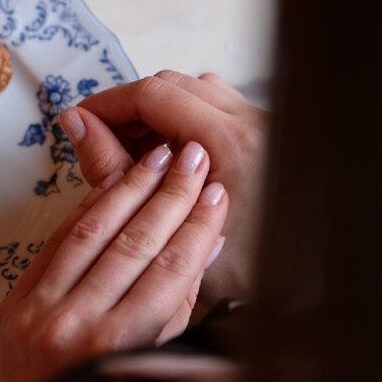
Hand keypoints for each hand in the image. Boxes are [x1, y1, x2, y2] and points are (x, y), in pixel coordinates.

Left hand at [0, 140, 227, 381]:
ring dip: (130, 187)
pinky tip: (111, 182)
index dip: (197, 229)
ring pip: (92, 231)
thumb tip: (205, 250)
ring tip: (158, 157)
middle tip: (194, 159)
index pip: (169, 273)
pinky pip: (55, 241)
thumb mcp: (147, 366)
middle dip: (170, 195)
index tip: (217, 198)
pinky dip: (85, 207)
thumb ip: (174, 310)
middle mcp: (74, 325)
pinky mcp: (14, 301)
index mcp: (115, 349)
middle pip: (134, 243)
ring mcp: (38, 310)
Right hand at [63, 71, 268, 304]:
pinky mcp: (274, 139)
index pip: (152, 94)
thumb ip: (113, 173)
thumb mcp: (162, 229)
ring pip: (196, 93)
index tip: (78, 121)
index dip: (106, 103)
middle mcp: (256, 123)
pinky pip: (220, 109)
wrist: (306, 296)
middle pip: (172, 85)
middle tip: (99, 143)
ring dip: (158, 115)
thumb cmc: (240, 276)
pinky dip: (187, 124)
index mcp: (232, 143)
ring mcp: (269, 128)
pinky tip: (171, 165)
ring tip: (135, 157)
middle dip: (128, 109)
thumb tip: (76, 125)